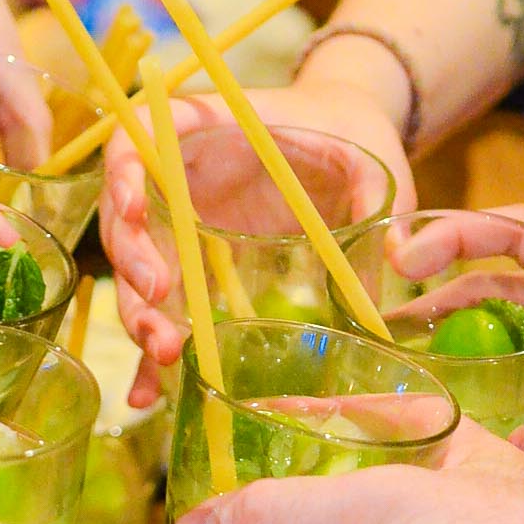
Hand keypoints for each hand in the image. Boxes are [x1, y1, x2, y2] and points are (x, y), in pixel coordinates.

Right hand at [99, 77, 414, 405]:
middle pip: (126, 219)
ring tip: (163, 356)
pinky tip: (152, 394)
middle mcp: (181, 179)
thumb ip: (381, 197)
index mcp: (209, 129)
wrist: (352, 147)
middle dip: (132, 267)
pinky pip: (168, 310)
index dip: (122, 171)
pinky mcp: (199, 270)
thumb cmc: (355, 136)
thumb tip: (401, 262)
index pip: (138, 135)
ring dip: (140, 317)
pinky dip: (155, 352)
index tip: (135, 209)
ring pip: (138, 274)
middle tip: (157, 306)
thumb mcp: (372, 158)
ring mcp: (185, 228)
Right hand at [410, 204, 523, 512]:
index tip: (404, 257)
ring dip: (460, 351)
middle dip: (438, 296)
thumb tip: (520, 452)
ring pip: (515, 342)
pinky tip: (464, 442)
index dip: (459, 234)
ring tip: (400, 383)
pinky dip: (496, 406)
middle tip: (377, 330)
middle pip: (503, 287)